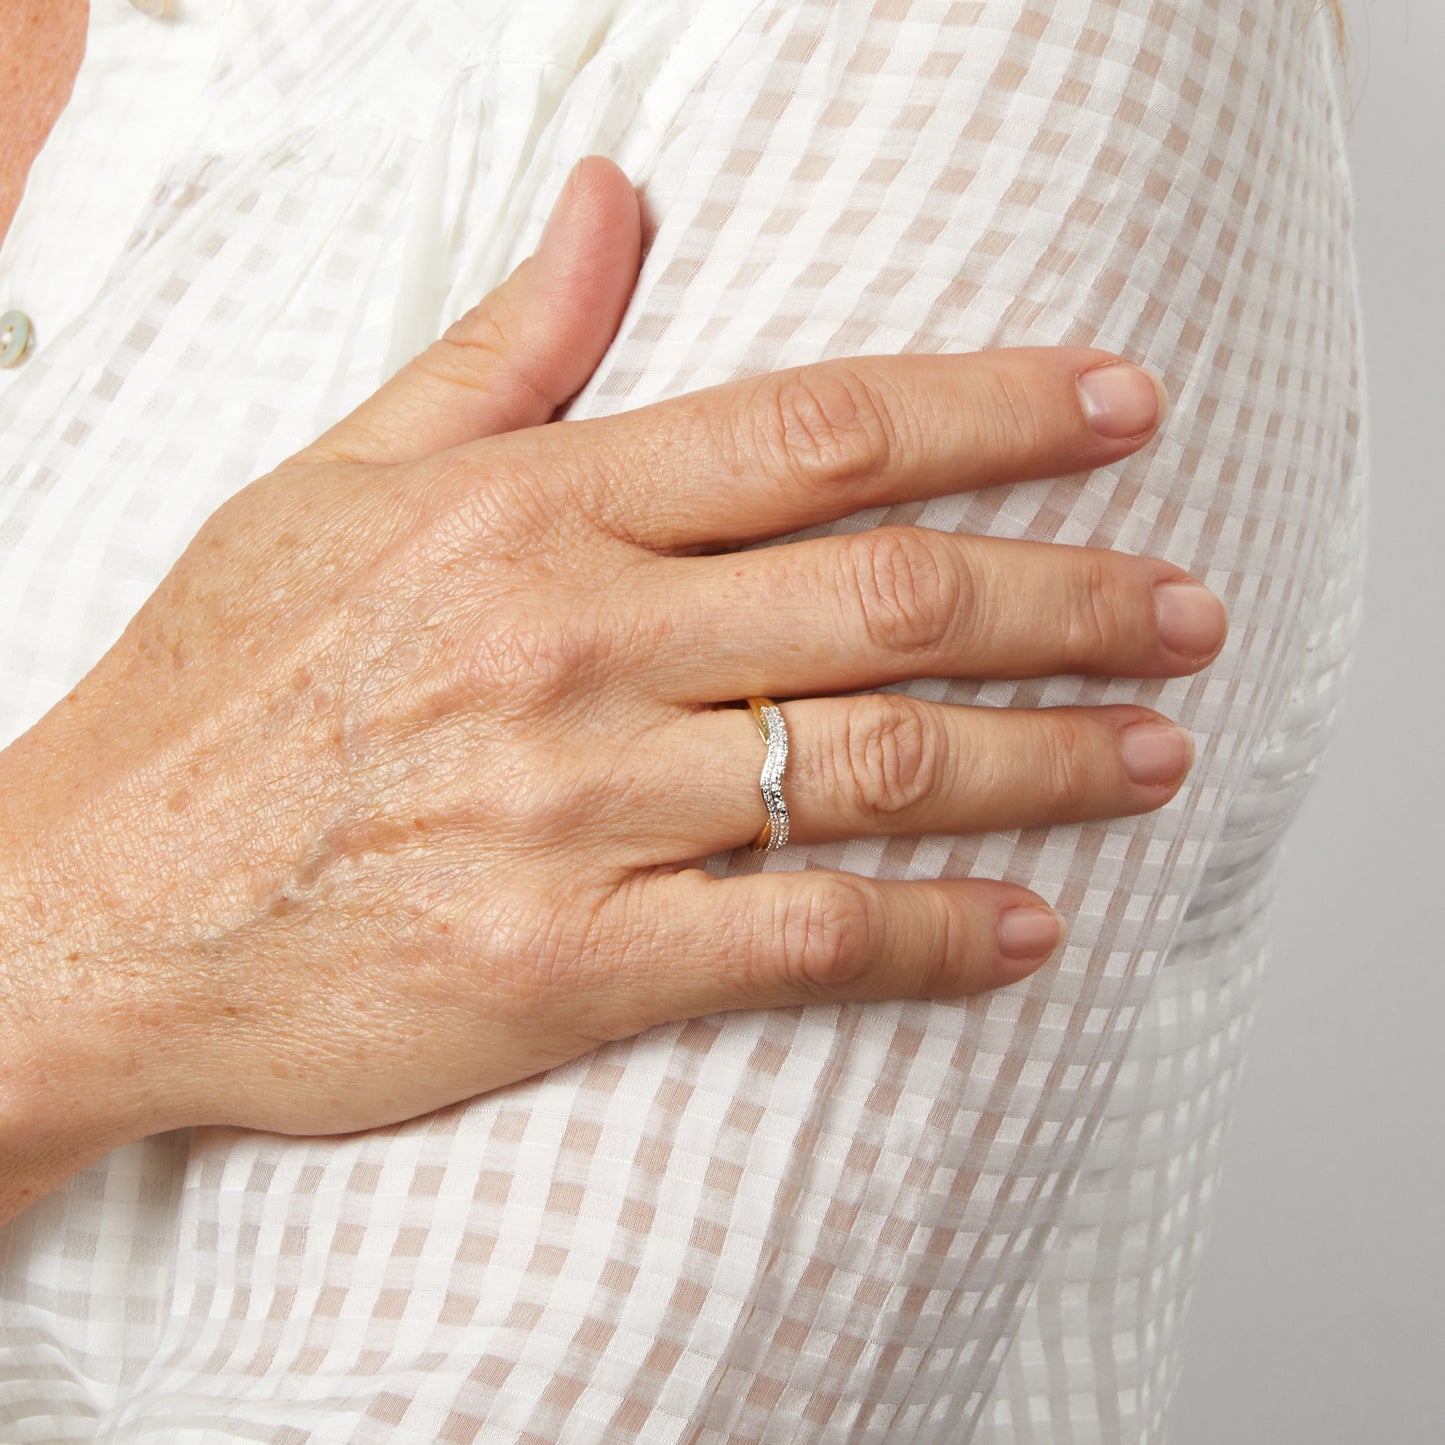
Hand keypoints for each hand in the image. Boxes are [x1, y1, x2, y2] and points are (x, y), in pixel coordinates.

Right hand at [0, 159, 1224, 1217]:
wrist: (83, 913)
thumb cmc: (208, 700)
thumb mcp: (332, 484)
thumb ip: (505, 352)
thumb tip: (614, 204)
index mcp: (525, 512)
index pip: (818, 433)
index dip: (995, 410)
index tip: (1119, 409)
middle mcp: (569, 645)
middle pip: (891, 597)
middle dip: (1072, 595)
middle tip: (1187, 608)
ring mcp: (574, 809)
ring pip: (875, 767)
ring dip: (1044, 760)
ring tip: (1152, 751)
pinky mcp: (568, 961)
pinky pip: (799, 938)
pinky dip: (932, 934)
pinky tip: (1025, 927)